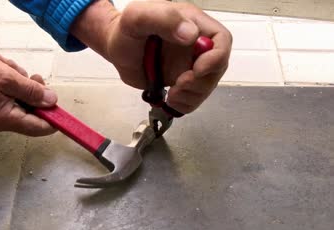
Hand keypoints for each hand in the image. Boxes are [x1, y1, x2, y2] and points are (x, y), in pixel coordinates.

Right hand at [0, 50, 57, 135]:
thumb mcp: (7, 79)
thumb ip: (31, 91)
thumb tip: (52, 101)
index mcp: (8, 119)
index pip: (40, 128)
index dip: (53, 117)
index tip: (57, 101)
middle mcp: (4, 120)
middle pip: (33, 110)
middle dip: (33, 89)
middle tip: (26, 74)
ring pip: (22, 97)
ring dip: (19, 79)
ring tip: (5, 66)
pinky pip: (10, 93)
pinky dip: (9, 79)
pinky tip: (0, 66)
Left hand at [72, 0, 231, 113]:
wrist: (115, 48)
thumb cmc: (124, 30)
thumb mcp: (138, 17)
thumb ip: (164, 19)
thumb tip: (191, 35)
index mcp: (192, 24)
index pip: (221, 40)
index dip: (216, 58)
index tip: (197, 70)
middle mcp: (196, 45)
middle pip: (217, 67)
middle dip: (201, 81)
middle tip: (178, 84)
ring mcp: (190, 64)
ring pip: (207, 85)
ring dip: (192, 96)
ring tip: (171, 93)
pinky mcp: (182, 81)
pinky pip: (194, 98)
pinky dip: (185, 104)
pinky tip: (170, 99)